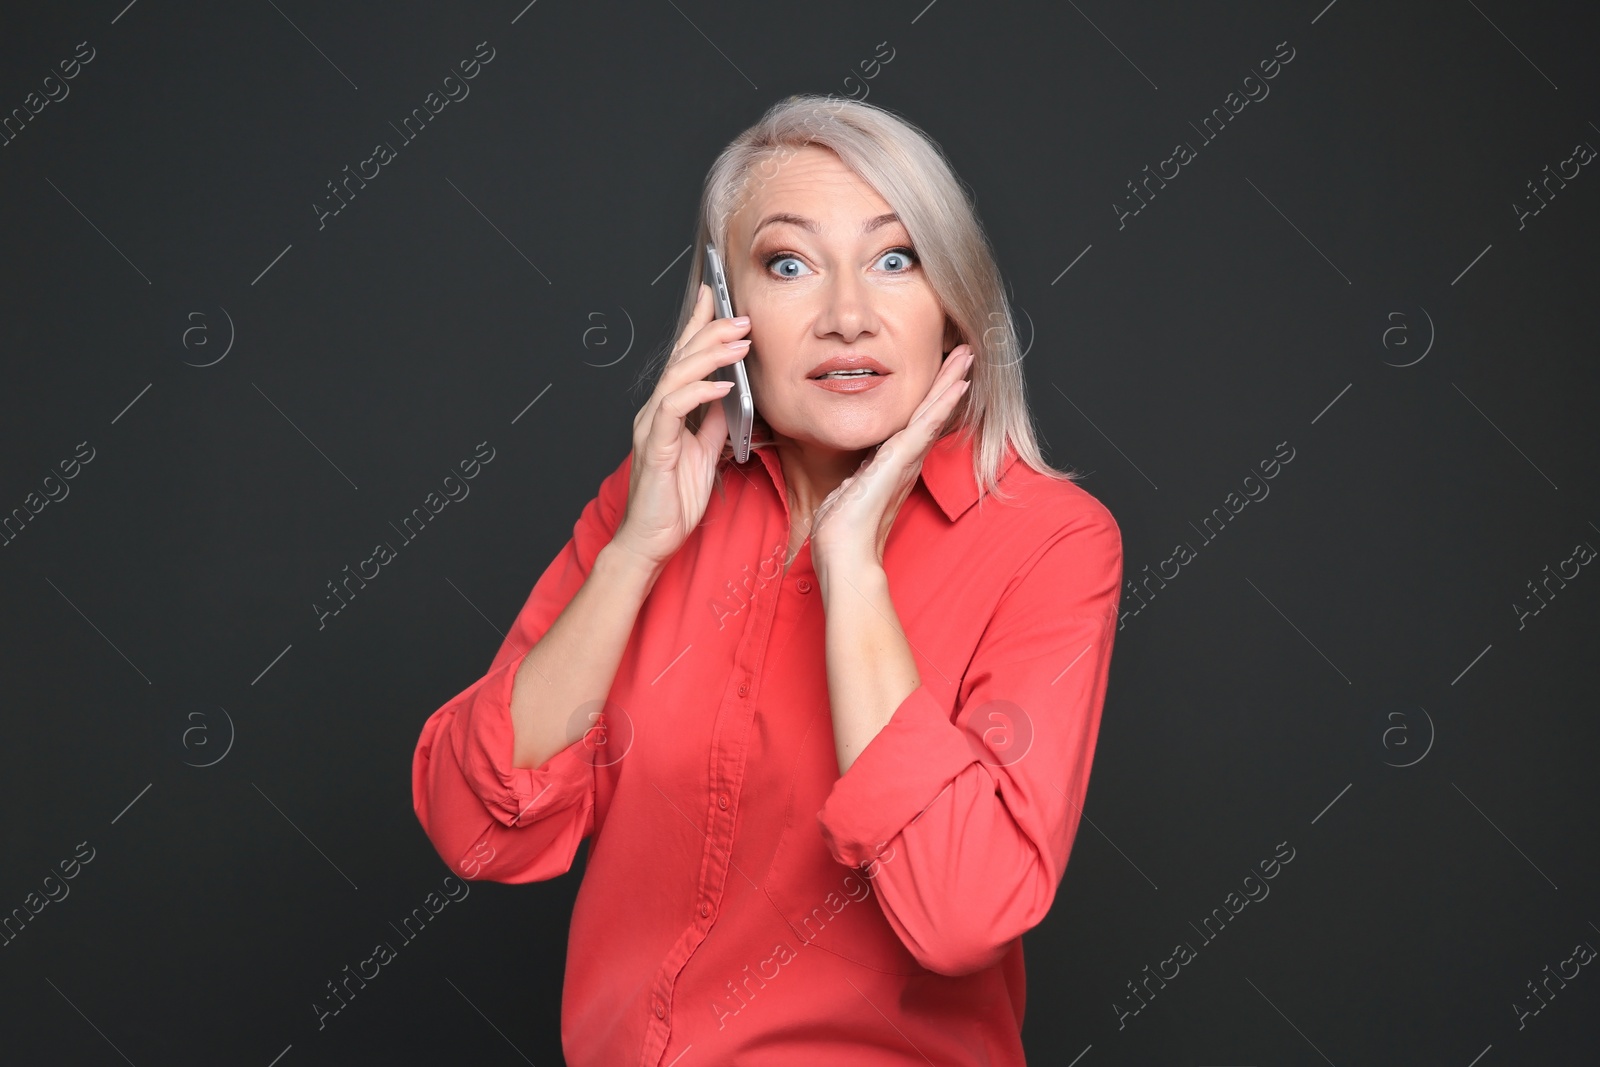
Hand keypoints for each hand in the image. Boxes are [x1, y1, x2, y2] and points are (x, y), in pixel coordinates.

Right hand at [610, 283, 749, 567]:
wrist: (650, 540)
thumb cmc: (672, 501)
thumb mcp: (705, 454)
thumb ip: (714, 423)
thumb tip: (731, 395)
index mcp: (667, 412)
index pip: (683, 359)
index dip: (697, 326)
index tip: (715, 298)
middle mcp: (655, 412)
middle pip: (681, 358)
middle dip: (710, 331)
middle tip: (741, 316)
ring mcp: (652, 427)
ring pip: (677, 376)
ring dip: (709, 355)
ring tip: (738, 342)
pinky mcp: (654, 447)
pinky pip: (674, 409)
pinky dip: (698, 392)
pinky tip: (721, 385)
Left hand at [809, 344, 974, 585]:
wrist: (843, 555)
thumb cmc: (840, 533)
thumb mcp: (847, 495)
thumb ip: (855, 482)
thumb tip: (854, 479)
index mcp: (890, 467)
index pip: (913, 424)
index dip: (929, 399)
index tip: (941, 376)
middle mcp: (903, 463)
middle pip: (930, 413)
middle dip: (947, 382)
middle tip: (965, 354)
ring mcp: (903, 462)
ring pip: (932, 414)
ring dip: (950, 384)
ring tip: (966, 358)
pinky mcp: (898, 463)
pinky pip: (924, 427)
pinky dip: (941, 404)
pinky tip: (957, 385)